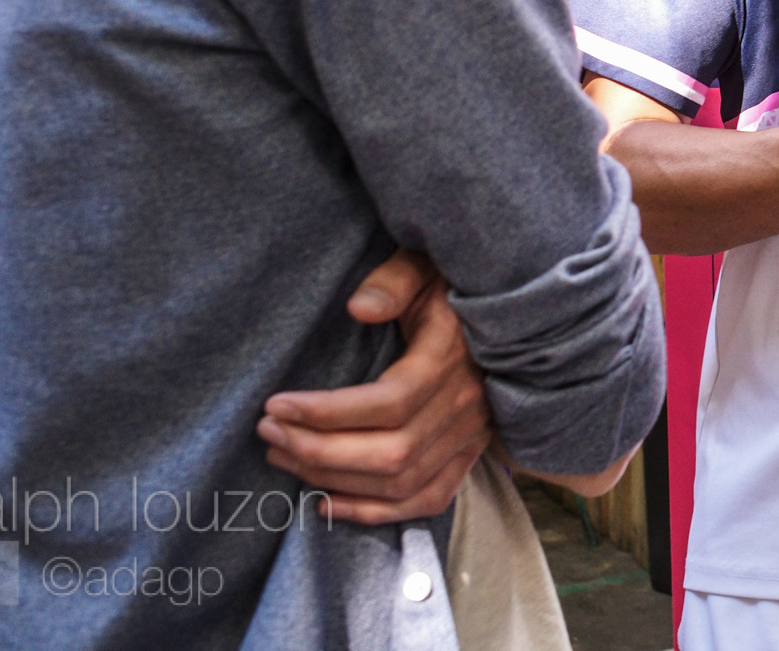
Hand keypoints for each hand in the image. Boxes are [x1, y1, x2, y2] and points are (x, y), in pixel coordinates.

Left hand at [256, 250, 491, 523]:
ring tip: (284, 455)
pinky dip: (375, 512)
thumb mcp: (423, 266)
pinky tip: (326, 503)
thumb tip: (359, 308)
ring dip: (334, 479)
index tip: (276, 404)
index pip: (390, 401)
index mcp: (453, 357)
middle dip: (318, 449)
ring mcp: (471, 437)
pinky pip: (426, 500)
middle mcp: (467, 406)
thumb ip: (393, 280)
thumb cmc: (449, 286)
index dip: (328, 411)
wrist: (510, 314)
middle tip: (269, 432)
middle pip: (391, 451)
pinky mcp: (468, 456)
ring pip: (401, 481)